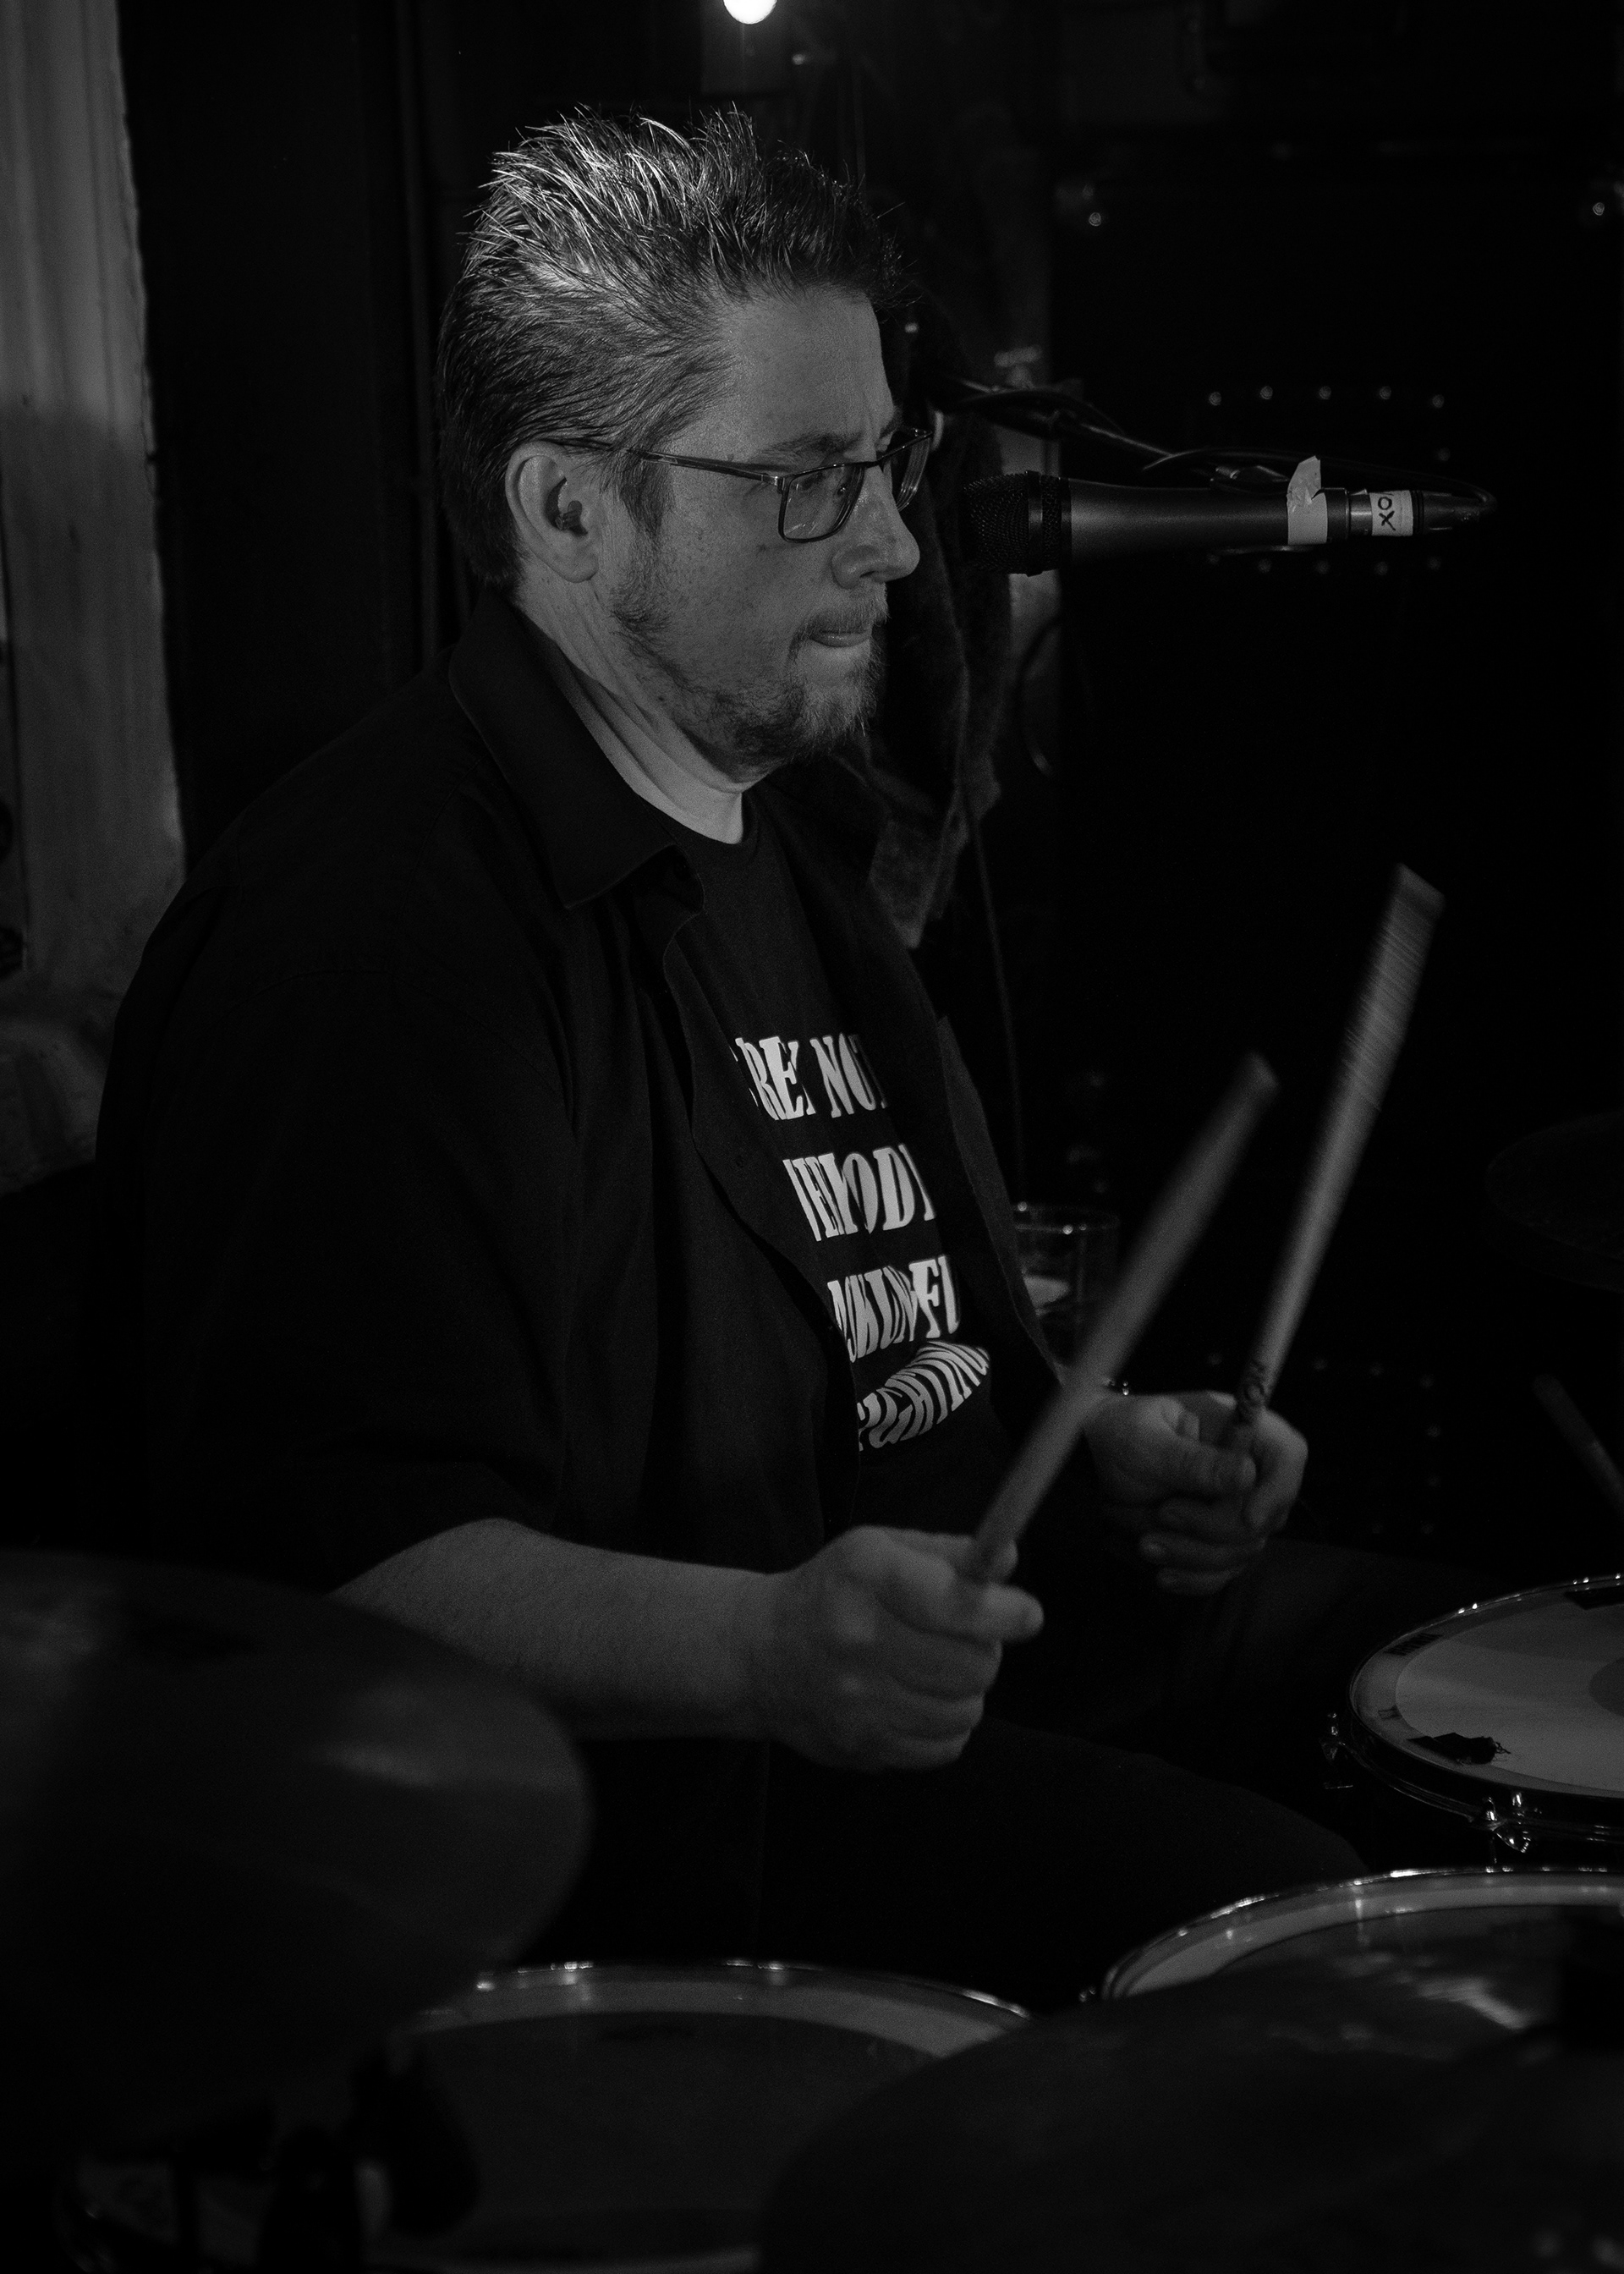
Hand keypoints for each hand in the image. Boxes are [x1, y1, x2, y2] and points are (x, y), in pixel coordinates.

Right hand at [741, 1527, 1043, 1770]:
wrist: (759, 1654)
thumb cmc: (834, 1591)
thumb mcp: (879, 1549)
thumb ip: (947, 1553)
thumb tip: (1006, 1560)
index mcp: (867, 1576)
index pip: (956, 1604)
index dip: (1005, 1612)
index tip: (1029, 1615)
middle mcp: (858, 1639)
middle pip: (973, 1664)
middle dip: (985, 1650)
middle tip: (966, 1638)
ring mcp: (857, 1701)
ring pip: (966, 1710)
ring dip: (967, 1690)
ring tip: (937, 1669)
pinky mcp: (861, 1746)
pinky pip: (945, 1748)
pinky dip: (946, 1726)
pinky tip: (919, 1700)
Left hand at [1083, 1388, 1305, 1598]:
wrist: (1089, 1467)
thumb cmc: (1118, 1437)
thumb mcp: (1145, 1443)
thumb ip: (1192, 1460)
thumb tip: (1246, 1474)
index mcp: (1236, 1427)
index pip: (1288, 1454)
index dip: (1279, 1488)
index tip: (1249, 1517)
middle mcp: (1245, 1469)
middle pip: (1266, 1516)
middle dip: (1212, 1528)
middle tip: (1162, 1514)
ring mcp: (1235, 1508)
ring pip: (1243, 1551)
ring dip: (1193, 1555)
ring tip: (1144, 1543)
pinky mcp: (1217, 1540)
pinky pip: (1222, 1572)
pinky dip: (1192, 1577)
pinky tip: (1162, 1573)